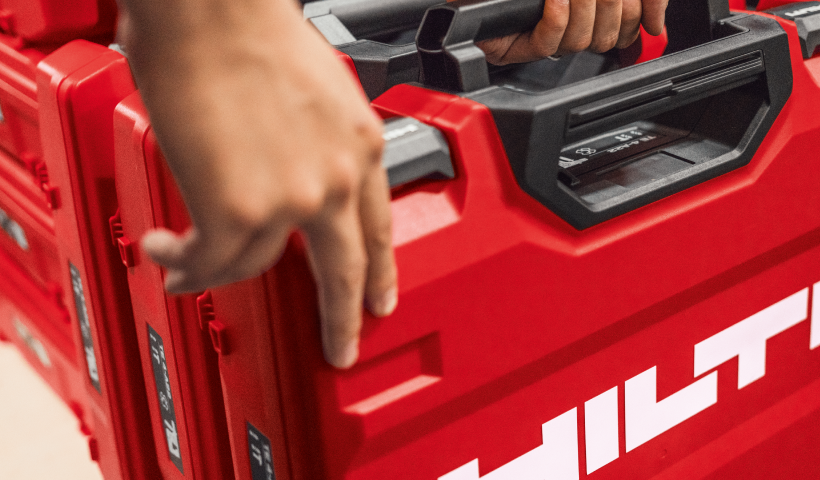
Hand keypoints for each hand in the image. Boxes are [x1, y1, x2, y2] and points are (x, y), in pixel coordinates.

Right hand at [118, 1, 396, 368]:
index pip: (380, 227)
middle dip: (344, 317)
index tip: (381, 298)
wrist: (212, 9)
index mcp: (361, 145)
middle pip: (347, 270)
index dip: (381, 270)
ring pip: (258, 266)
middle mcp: (336, 179)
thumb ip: (318, 143)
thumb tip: (291, 168)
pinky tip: (167, 253)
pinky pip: (209, 261)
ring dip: (216, 270)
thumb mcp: (319, 90)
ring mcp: (291, 200)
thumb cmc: (251, 30)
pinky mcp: (238, 210)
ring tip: (189, 266)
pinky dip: (182, 262)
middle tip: (342, 347)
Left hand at [478, 0, 668, 64]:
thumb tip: (657, 24)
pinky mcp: (513, 48)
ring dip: (580, 6)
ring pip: (579, 41)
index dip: (637, 15)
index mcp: (586, 11)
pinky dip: (556, 15)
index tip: (645, 10)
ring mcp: (538, 39)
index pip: (625, 29)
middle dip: (608, 5)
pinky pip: (549, 40)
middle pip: (606, 36)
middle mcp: (564, 27)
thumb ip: (631, 0)